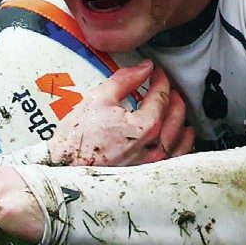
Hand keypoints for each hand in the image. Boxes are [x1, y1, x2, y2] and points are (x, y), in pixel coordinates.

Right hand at [48, 60, 194, 166]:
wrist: (63, 170)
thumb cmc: (76, 140)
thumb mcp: (98, 99)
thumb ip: (125, 79)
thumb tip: (144, 67)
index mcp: (144, 126)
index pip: (161, 97)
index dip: (161, 81)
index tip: (157, 74)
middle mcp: (153, 148)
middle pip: (176, 117)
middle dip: (174, 99)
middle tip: (168, 89)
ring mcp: (152, 166)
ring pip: (180, 142)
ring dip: (182, 123)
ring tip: (179, 113)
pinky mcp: (147, 178)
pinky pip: (175, 161)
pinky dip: (181, 148)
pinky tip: (180, 142)